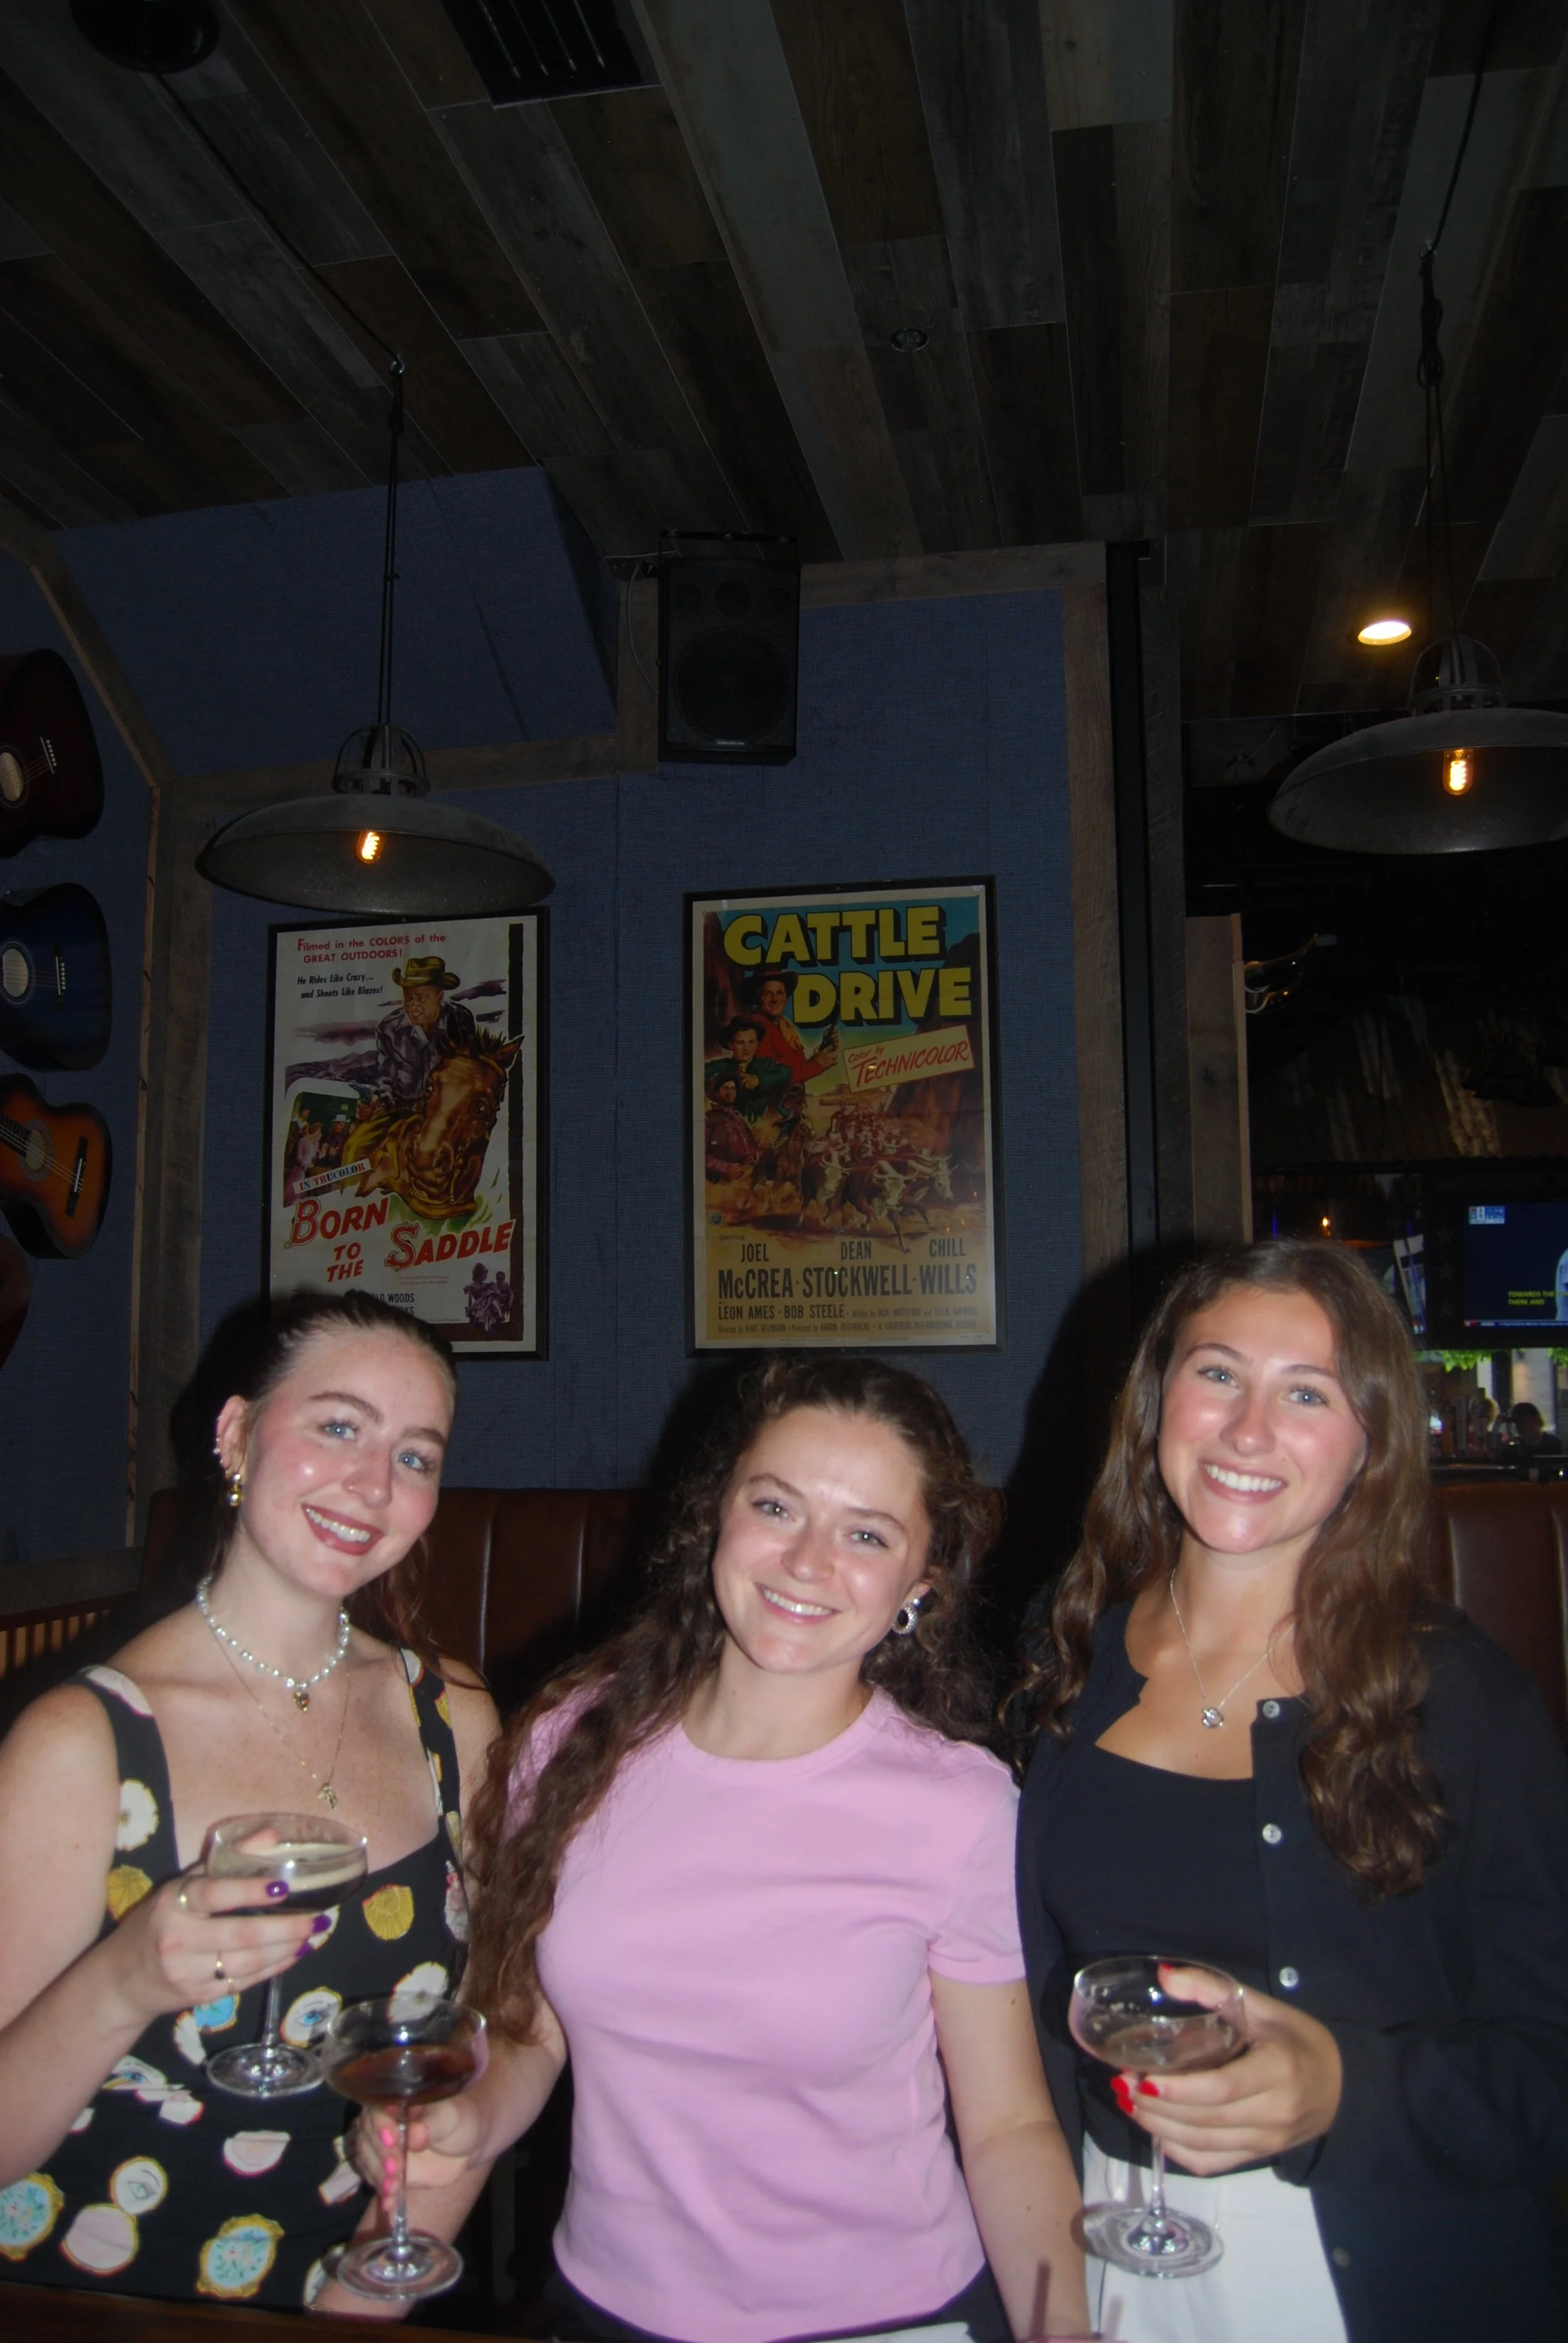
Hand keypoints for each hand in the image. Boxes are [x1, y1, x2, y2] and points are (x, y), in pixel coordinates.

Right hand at [111, 1869, 318, 2027]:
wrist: (122, 1980)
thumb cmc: (160, 1921)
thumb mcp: (183, 1886)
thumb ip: (227, 1859)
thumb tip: (271, 1836)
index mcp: (174, 1903)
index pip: (215, 1894)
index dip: (250, 1891)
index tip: (283, 1886)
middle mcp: (178, 1939)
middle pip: (240, 1936)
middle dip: (286, 1928)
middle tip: (318, 1919)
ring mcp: (188, 1973)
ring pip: (247, 1963)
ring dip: (287, 1949)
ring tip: (314, 1935)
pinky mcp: (198, 1997)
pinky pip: (243, 1982)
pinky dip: (273, 1968)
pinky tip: (294, 1954)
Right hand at [352, 2095, 485, 2205]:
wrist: (463, 2143)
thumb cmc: (458, 2120)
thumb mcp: (452, 2118)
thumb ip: (433, 2124)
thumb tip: (416, 2134)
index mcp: (397, 2098)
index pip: (379, 2108)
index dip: (382, 2125)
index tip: (393, 2140)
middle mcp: (383, 2119)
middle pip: (369, 2135)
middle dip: (381, 2156)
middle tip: (396, 2171)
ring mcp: (380, 2144)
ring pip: (367, 2158)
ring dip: (378, 2176)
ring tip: (393, 2190)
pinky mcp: (383, 2167)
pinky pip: (375, 2178)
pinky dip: (381, 2192)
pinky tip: (389, 2204)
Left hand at [1111, 1966, 1341, 2174]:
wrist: (1341, 2086)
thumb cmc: (1297, 2039)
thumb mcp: (1262, 2006)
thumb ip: (1213, 1989)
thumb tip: (1164, 1976)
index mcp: (1279, 2071)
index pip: (1221, 2089)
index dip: (1178, 2089)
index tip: (1141, 2076)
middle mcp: (1274, 2114)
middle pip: (1206, 2121)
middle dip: (1157, 2107)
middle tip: (1122, 2084)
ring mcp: (1267, 2142)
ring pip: (1204, 2146)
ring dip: (1160, 2128)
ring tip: (1129, 2102)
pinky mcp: (1258, 2157)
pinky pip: (1211, 2164)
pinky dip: (1178, 2151)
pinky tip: (1156, 2128)